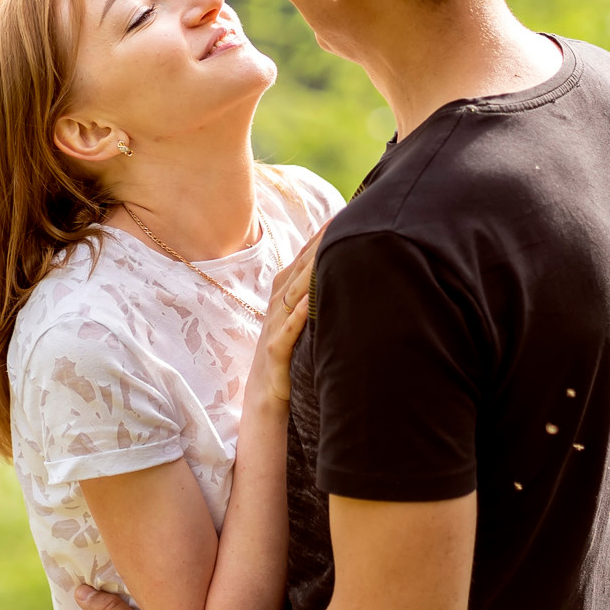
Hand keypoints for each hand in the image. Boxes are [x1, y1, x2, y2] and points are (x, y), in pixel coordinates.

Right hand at [253, 223, 325, 405]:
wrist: (266, 394)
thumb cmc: (289, 353)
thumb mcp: (300, 319)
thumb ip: (314, 294)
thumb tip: (338, 273)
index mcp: (284, 294)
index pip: (303, 259)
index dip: (320, 237)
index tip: (343, 215)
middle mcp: (277, 304)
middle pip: (298, 269)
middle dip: (319, 245)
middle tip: (342, 221)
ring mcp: (275, 326)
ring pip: (292, 294)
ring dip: (309, 273)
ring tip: (330, 251)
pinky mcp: (275, 351)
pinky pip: (287, 330)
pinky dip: (299, 315)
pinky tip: (312, 302)